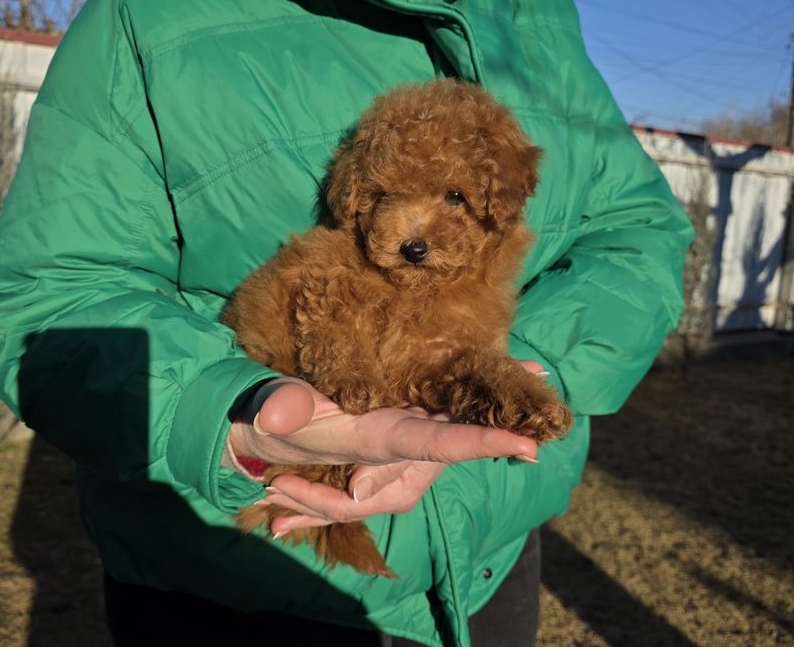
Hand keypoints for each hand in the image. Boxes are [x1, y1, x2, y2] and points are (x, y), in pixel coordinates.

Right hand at [229, 361, 547, 533]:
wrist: (265, 437)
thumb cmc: (270, 424)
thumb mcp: (269, 414)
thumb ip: (276, 410)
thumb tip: (280, 414)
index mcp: (374, 439)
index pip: (434, 446)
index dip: (479, 444)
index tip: (525, 443)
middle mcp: (395, 436)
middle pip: (462, 434)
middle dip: (506, 422)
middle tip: (549, 400)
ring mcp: (398, 424)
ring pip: (457, 420)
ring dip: (494, 402)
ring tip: (531, 373)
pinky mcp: (394, 410)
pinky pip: (442, 408)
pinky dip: (470, 394)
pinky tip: (489, 368)